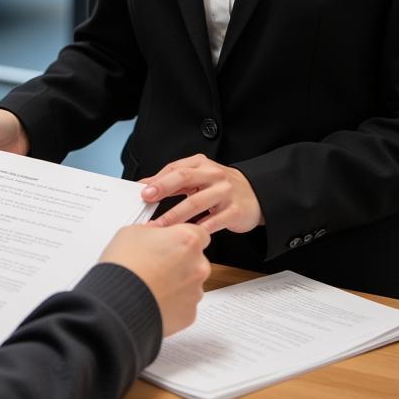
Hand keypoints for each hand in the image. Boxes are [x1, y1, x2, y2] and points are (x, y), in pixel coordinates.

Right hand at [99, 223, 210, 336]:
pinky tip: (154, 297)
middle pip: (196, 260)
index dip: (184, 237)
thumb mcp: (132, 232)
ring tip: (152, 282)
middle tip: (157, 262)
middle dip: (181, 261)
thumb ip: (152, 231)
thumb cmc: (124, 266)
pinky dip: (173, 301)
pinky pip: (184, 304)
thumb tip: (154, 233)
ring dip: (177, 281)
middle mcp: (198, 266)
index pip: (199, 233)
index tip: (174, 240)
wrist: (118, 301)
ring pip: (190, 283)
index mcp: (187, 241)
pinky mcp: (189, 314)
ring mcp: (195, 292)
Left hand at [140, 154, 263, 233]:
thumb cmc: (221, 186)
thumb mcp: (200, 177)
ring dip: (175, 215)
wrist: (256, 195)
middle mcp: (214, 174)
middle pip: (184, 178)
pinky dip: (198, 228)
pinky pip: (213, 221)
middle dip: (163, 188)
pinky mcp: (235, 211)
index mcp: (202, 163)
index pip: (175, 168)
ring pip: (196, 203)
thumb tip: (145, 185)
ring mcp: (226, 192)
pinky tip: (185, 235)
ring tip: (160, 226)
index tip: (142, 189)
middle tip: (147, 199)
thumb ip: (175, 181)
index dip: (157, 178)